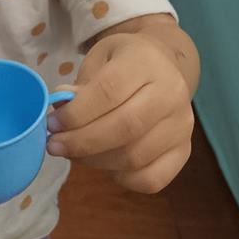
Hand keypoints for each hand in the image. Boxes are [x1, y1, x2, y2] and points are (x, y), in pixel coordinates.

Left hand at [46, 32, 194, 193]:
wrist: (164, 66)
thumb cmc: (124, 62)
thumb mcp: (100, 59)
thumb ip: (81, 84)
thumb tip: (60, 106)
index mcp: (145, 61)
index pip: (109, 91)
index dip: (76, 113)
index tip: (53, 124)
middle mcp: (171, 92)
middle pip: (125, 127)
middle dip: (82, 142)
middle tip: (55, 145)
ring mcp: (182, 124)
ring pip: (135, 156)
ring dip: (96, 162)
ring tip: (74, 153)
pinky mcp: (185, 151)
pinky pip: (152, 179)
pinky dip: (123, 179)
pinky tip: (107, 165)